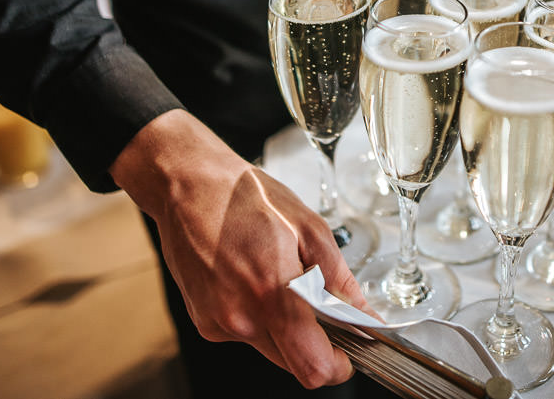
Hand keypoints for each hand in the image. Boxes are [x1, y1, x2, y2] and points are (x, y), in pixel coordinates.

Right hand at [109, 109, 373, 388]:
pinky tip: (252, 280)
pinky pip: (244, 336)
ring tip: (278, 281)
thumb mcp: (310, 227)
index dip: (338, 366)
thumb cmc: (247, 198)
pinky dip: (258, 318)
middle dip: (314, 346)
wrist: (189, 187)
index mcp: (274, 292)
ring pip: (270, 350)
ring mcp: (218, 322)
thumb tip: (364, 315)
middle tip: (319, 309)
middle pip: (294, 365)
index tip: (347, 351)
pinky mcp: (203, 322)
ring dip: (285, 330)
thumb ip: (339, 279)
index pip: (314, 366)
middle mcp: (242, 317)